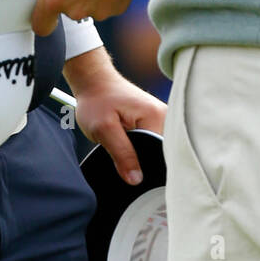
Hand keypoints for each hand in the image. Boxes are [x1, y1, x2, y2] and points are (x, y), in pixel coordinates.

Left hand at [62, 48, 166, 185]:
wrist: (94, 81)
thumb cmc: (97, 100)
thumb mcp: (103, 129)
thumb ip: (121, 154)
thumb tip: (136, 180)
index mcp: (157, 117)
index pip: (164, 154)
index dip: (151, 170)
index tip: (139, 179)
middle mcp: (166, 116)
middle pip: (164, 153)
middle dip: (148, 164)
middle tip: (128, 167)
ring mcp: (162, 118)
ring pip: (159, 150)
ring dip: (145, 157)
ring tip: (129, 156)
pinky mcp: (155, 121)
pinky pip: (154, 143)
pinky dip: (144, 149)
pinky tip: (133, 152)